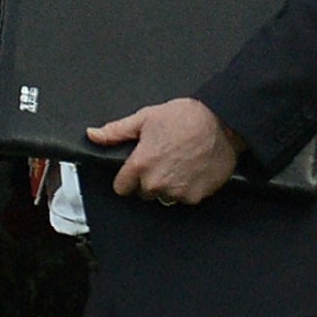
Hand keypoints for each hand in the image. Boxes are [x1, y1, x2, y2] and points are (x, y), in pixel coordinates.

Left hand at [90, 97, 239, 204]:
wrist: (223, 122)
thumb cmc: (185, 117)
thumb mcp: (146, 118)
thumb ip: (117, 131)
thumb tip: (93, 135)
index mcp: (140, 165)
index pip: (121, 187)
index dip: (127, 178)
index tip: (136, 170)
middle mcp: (155, 183)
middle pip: (143, 193)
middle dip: (149, 180)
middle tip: (163, 160)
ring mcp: (176, 192)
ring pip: (164, 197)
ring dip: (168, 186)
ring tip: (180, 164)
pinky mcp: (195, 197)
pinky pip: (185, 198)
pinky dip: (188, 188)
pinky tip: (193, 170)